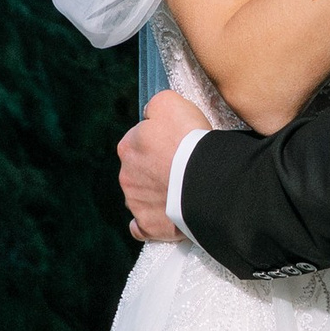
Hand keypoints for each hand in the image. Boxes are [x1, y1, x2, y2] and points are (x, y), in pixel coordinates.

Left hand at [119, 92, 208, 241]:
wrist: (203, 179)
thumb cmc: (188, 139)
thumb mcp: (170, 102)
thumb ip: (155, 105)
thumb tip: (151, 113)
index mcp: (127, 147)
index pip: (139, 141)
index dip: (159, 142)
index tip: (177, 145)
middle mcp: (126, 176)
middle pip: (140, 171)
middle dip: (156, 170)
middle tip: (182, 168)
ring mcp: (136, 203)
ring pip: (141, 197)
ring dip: (156, 194)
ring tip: (182, 191)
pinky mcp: (148, 226)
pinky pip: (141, 228)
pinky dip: (149, 223)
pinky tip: (161, 219)